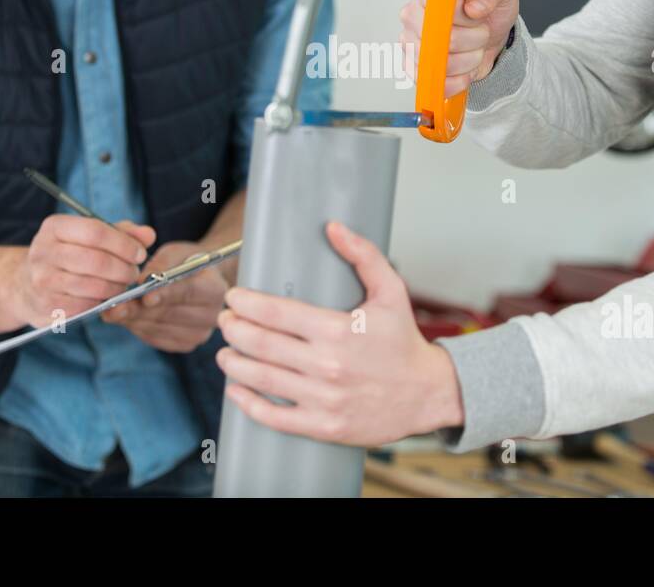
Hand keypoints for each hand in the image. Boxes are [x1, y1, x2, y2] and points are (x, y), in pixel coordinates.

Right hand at [9, 215, 152, 328]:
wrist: (25, 285)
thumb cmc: (68, 255)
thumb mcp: (90, 236)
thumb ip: (122, 232)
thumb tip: (149, 234)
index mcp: (55, 227)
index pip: (96, 231)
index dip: (124, 244)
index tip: (140, 253)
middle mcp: (43, 251)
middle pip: (96, 260)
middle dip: (123, 269)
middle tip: (133, 273)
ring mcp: (41, 280)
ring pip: (92, 286)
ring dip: (115, 288)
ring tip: (122, 285)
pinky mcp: (44, 305)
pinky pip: (83, 306)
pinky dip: (100, 303)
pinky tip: (104, 298)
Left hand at [102, 241, 228, 352]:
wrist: (202, 280)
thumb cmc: (187, 262)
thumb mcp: (177, 252)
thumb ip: (162, 264)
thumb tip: (142, 281)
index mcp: (215, 288)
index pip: (188, 292)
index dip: (165, 295)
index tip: (144, 297)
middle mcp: (212, 316)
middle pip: (169, 314)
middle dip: (139, 310)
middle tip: (113, 307)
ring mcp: (199, 334)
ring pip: (158, 328)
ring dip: (133, 320)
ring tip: (112, 311)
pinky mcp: (184, 345)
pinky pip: (155, 338)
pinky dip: (137, 327)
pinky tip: (125, 318)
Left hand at [215, 222, 464, 446]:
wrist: (429, 394)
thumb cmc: (404, 342)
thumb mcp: (391, 291)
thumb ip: (363, 255)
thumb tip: (334, 227)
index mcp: (337, 330)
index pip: (276, 313)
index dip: (245, 303)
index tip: (233, 298)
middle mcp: (327, 365)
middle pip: (261, 344)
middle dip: (234, 329)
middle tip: (225, 321)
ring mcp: (324, 398)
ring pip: (262, 378)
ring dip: (234, 364)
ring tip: (224, 352)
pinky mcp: (324, 425)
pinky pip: (275, 417)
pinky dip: (248, 403)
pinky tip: (236, 390)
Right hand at [399, 0, 518, 96]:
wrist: (492, 36)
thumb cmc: (490, 9)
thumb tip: (473, 8)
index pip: (434, 1)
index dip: (459, 13)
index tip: (474, 14)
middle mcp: (413, 13)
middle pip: (443, 36)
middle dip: (473, 38)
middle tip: (480, 30)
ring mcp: (409, 41)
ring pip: (443, 62)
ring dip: (469, 59)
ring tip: (474, 47)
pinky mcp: (413, 67)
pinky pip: (436, 81)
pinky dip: (458, 79)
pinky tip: (465, 68)